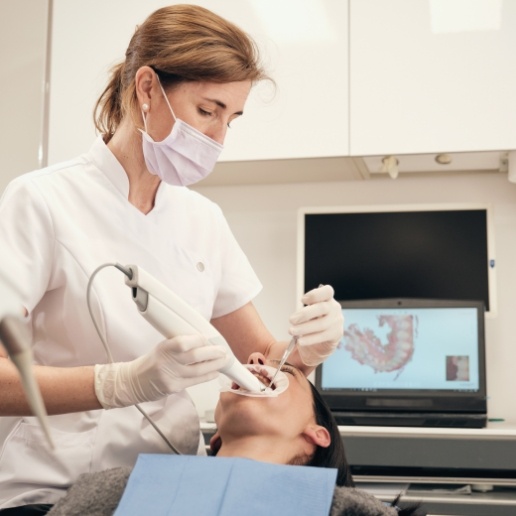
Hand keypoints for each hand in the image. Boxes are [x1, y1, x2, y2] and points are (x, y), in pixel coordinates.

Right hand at [94, 335, 227, 408]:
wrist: (133, 382)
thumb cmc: (151, 362)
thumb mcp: (162, 347)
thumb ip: (180, 345)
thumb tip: (203, 341)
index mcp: (163, 348)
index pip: (183, 343)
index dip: (198, 340)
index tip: (208, 338)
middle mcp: (166, 362)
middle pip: (194, 357)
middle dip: (212, 353)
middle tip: (223, 351)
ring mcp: (170, 377)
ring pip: (197, 371)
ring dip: (214, 365)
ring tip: (223, 361)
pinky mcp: (173, 388)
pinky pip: (194, 382)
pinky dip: (207, 376)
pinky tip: (215, 372)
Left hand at [289, 284, 343, 366]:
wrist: (320, 343)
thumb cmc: (312, 323)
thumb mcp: (308, 313)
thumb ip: (305, 311)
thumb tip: (296, 317)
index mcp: (327, 299)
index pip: (327, 291)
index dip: (315, 295)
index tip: (302, 300)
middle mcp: (334, 308)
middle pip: (322, 308)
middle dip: (305, 314)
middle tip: (291, 320)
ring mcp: (337, 321)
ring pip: (321, 324)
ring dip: (304, 328)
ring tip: (292, 331)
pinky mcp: (336, 334)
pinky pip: (322, 336)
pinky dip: (309, 339)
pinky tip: (300, 341)